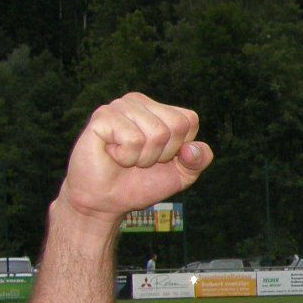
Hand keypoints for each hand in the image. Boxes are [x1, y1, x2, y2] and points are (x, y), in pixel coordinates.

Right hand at [60, 94, 212, 224]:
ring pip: (156, 134)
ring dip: (142, 157)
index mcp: (159, 109)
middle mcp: (139, 101)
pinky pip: (133, 139)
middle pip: (176, 126)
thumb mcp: (182, 175)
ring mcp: (119, 106)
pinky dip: (126, 156)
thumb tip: (192, 148)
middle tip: (139, 160)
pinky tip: (111, 154)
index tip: (159, 158)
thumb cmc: (142, 184)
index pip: (190, 120)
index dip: (179, 148)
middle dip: (162, 154)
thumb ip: (199, 159)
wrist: (106, 201)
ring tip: (125, 158)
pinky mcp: (102, 116)